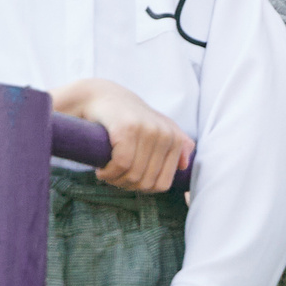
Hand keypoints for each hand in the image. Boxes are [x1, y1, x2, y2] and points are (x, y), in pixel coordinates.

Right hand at [53, 79, 193, 193]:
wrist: (102, 96)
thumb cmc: (128, 119)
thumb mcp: (157, 128)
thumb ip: (176, 144)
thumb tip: (184, 165)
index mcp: (175, 139)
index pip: (162, 184)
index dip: (141, 189)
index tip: (127, 179)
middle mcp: (165, 135)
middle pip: (146, 182)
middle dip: (126, 185)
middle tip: (113, 176)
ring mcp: (148, 131)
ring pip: (134, 175)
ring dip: (114, 180)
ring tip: (106, 172)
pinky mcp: (128, 129)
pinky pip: (122, 164)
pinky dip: (108, 173)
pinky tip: (101, 169)